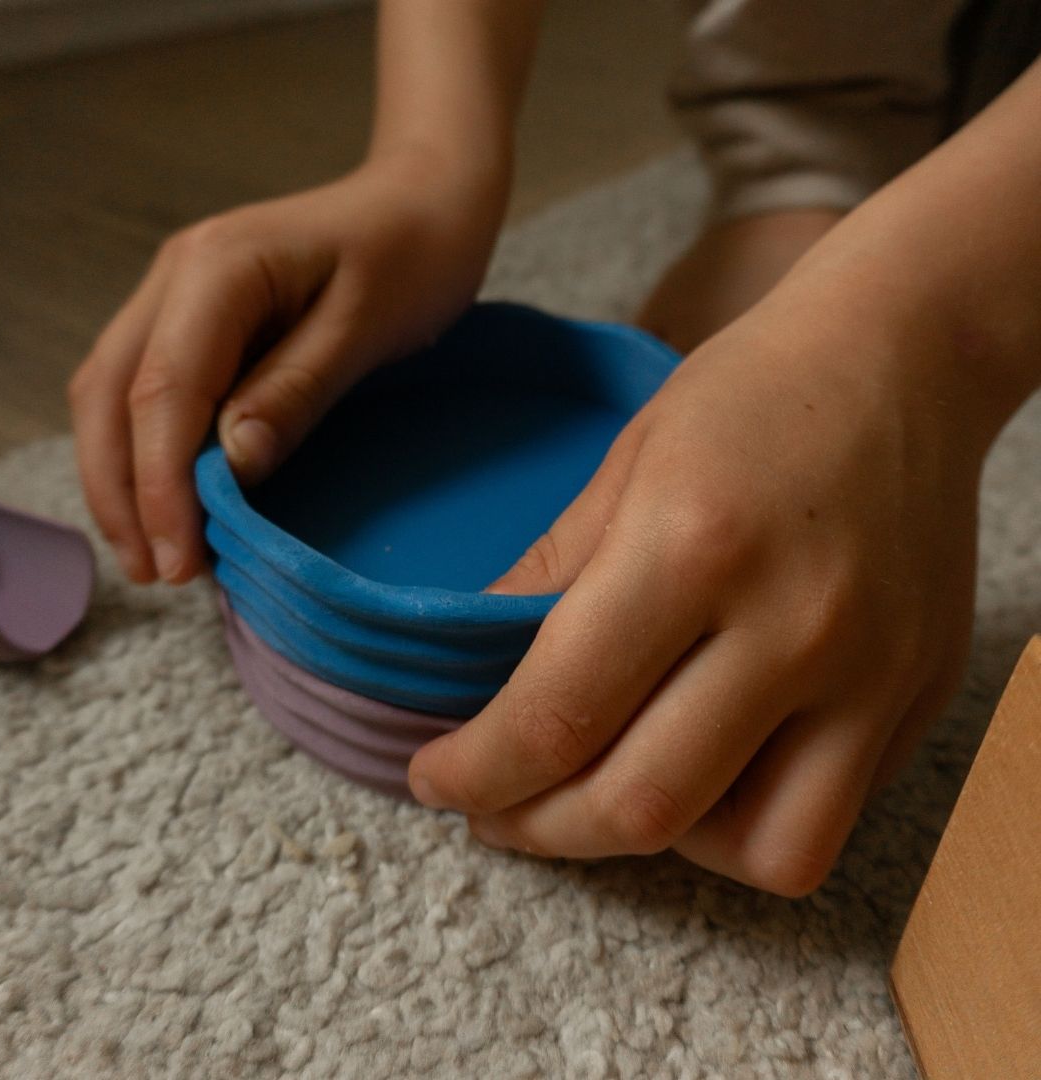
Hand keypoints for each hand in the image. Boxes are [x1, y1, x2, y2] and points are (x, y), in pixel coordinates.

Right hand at [69, 147, 505, 583]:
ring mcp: (180, 292)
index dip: (160, 484)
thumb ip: (295, 392)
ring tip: (152, 553)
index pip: (163, 391)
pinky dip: (147, 449)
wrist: (425, 201)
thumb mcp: (365, 330)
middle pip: (109, 393)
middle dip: (122, 490)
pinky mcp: (198, 317)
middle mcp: (178, 275)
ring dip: (122, 476)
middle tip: (157, 572)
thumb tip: (230, 468)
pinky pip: (148, 387)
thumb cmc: (413, 257)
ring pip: (113, 393)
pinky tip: (169, 499)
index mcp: (218, 268)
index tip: (181, 559)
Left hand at [407, 271, 985, 896]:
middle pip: (643, 806)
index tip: (436, 779)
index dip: (477, 770)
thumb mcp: (623, 463)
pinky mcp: (918, 696)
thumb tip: (477, 679)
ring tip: (604, 791)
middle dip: (539, 829)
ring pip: (755, 851)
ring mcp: (872, 672)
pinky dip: (744, 830)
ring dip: (654, 846)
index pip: (559, 714)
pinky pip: (826, 824)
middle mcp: (793, 626)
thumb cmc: (752, 396)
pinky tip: (701, 774)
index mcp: (694, 546)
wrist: (901, 360)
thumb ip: (547, 580)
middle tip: (495, 810)